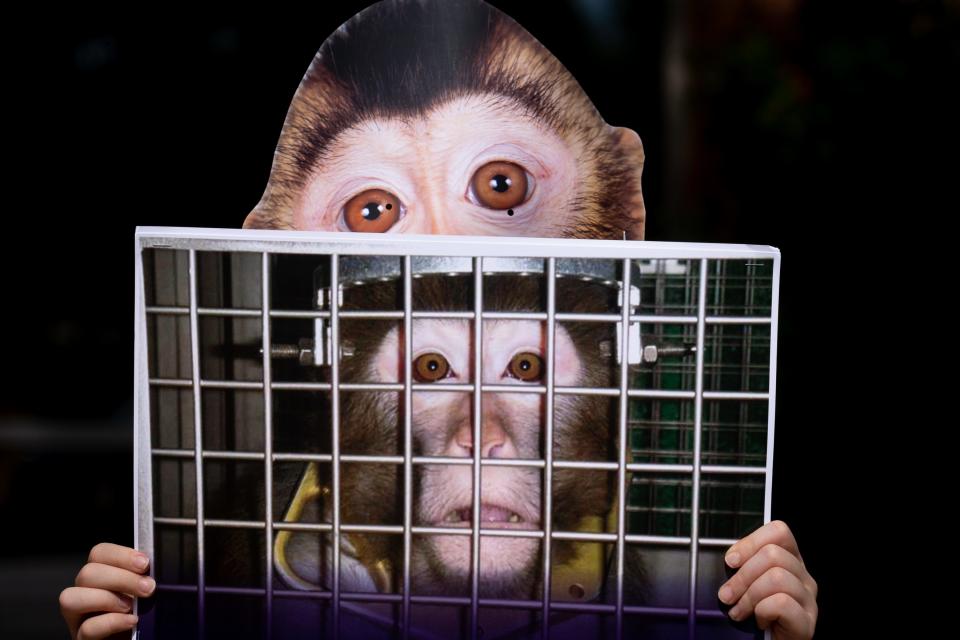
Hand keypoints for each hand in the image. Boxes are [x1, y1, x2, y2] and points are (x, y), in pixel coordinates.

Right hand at [59, 543, 154, 639]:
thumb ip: (144, 577)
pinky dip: (111, 622)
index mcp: (100, 575)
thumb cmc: (145, 614)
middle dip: (121, 578)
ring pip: (71, 598)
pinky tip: (131, 621)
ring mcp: (78, 618)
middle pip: (87, 573)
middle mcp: (84, 592)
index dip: (121, 555)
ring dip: (106, 599)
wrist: (139, 636)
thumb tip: (156, 565)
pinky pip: (86, 628)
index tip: (145, 564)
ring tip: (132, 607)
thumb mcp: (145, 591)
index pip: (99, 553)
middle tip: (148, 588)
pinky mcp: (82, 639)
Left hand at [717, 520, 817, 639]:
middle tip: (728, 595)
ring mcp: (808, 599)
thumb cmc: (753, 614)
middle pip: (773, 554)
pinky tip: (759, 621)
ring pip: (776, 577)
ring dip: (749, 596)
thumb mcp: (746, 584)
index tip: (731, 561)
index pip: (779, 532)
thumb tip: (730, 558)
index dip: (750, 542)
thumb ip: (743, 566)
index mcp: (789, 561)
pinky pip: (781, 603)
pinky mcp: (807, 622)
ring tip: (739, 611)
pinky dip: (762, 611)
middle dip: (742, 576)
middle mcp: (803, 577)